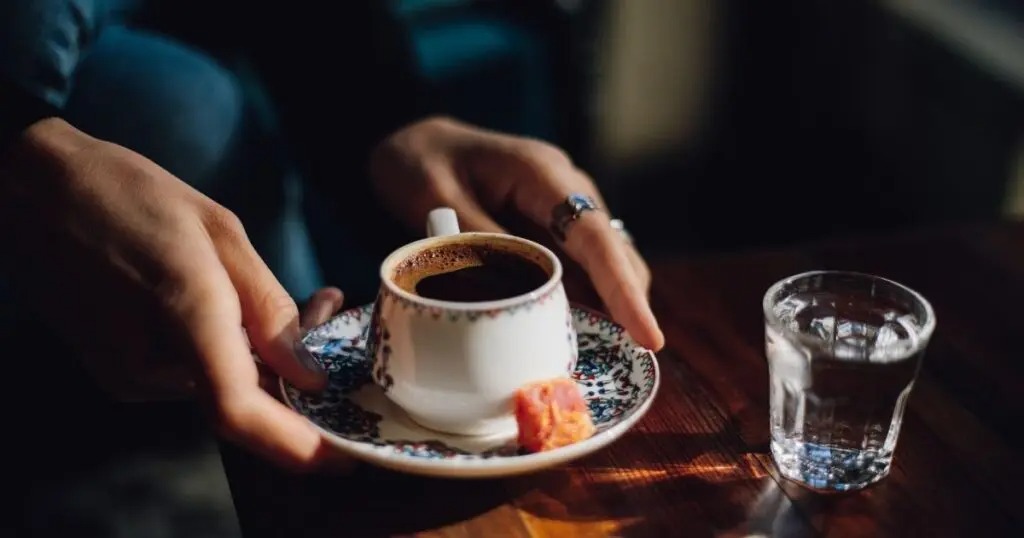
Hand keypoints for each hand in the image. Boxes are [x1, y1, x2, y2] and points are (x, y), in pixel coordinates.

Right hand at [0, 119, 337, 470]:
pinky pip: (193, 373)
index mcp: (183, 315)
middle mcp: (149, 363)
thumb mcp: (220, 232)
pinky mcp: (119, 370)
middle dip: (297, 374)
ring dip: (265, 354)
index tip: (341, 458)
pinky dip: (228, 350)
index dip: (295, 445)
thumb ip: (268, 307)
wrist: (34, 190)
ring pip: (221, 384)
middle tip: (329, 311)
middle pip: (243, 399)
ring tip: (288, 294)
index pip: (239, 411)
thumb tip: (308, 375)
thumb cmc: (128, 194)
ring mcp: (128, 373)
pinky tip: (235, 304)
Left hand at [370, 117, 663, 349]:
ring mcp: (564, 208)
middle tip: (631, 358)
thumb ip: (476, 242)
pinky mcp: (552, 228)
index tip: (648, 335)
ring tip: (605, 353)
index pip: (595, 236)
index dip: (622, 288)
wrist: (417, 143)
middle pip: (615, 252)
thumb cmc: (420, 163)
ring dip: (608, 306)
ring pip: (604, 263)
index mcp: (541, 174)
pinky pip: (578, 267)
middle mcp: (567, 188)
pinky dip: (583, 298)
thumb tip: (515, 298)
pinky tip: (572, 330)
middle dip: (628, 304)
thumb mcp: (433, 198)